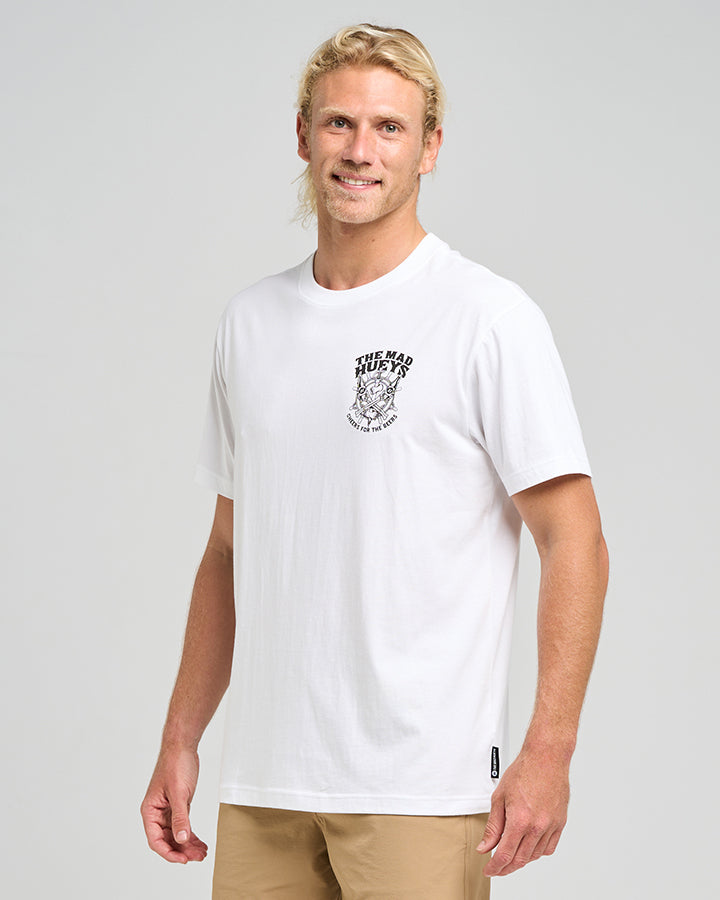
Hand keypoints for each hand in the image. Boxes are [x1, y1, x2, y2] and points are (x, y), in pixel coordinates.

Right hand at [140, 745, 207, 863]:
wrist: (183, 747)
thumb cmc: (176, 765)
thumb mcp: (179, 793)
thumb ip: (180, 817)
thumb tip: (181, 839)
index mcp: (150, 811)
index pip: (155, 840)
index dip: (169, 853)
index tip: (183, 860)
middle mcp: (156, 813)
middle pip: (167, 840)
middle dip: (182, 851)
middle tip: (198, 857)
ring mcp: (167, 810)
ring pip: (176, 834)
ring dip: (188, 845)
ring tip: (202, 853)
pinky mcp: (178, 805)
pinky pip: (183, 825)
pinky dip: (191, 835)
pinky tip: (200, 843)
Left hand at [477, 745, 569, 876]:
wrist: (547, 757)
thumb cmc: (524, 771)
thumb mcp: (499, 797)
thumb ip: (493, 826)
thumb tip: (485, 846)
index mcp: (520, 820)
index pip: (505, 855)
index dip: (495, 867)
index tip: (489, 871)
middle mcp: (537, 826)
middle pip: (520, 859)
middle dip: (506, 868)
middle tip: (497, 868)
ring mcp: (551, 826)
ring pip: (535, 856)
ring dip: (522, 860)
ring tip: (511, 855)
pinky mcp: (560, 823)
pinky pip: (549, 848)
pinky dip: (538, 852)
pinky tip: (529, 847)